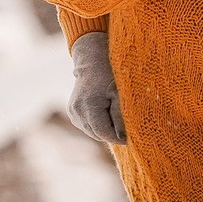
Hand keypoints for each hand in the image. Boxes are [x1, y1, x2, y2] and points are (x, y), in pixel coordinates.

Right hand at [68, 31, 125, 145]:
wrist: (92, 61)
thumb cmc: (110, 75)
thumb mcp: (120, 95)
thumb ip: (120, 118)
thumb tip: (123, 138)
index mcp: (89, 106)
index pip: (104, 133)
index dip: (118, 139)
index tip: (130, 139)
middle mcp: (77, 111)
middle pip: (97, 135)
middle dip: (112, 134)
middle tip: (126, 129)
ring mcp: (73, 112)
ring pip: (92, 132)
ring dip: (104, 130)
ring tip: (114, 118)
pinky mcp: (72, 112)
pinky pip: (87, 126)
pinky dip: (97, 125)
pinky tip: (104, 114)